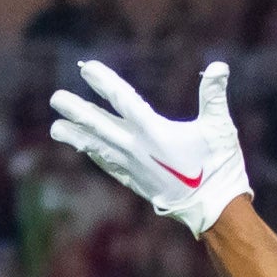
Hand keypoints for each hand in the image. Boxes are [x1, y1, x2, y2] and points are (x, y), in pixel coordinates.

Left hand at [48, 60, 247, 233]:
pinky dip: (93, 154)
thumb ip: (214, 95)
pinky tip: (82, 148)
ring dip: (76, 136)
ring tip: (56, 128)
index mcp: (155, 132)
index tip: (87, 69)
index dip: (104, 83)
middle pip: (100, 125)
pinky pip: (107, 164)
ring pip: (98, 147)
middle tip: (56, 98)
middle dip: (76, 111)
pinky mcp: (136, 181)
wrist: (214, 210)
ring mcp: (134, 167)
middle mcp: (137, 149)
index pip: (123, 100)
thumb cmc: (219, 167)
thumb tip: (219, 65)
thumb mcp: (220, 127)